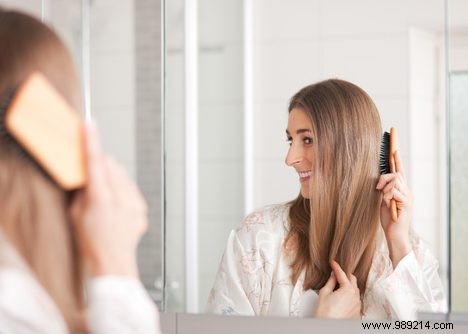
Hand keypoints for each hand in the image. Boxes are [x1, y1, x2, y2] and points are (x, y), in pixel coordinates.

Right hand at [70, 122, 147, 277]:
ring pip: (123, 177)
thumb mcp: (76, 215)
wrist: (114, 262)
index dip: (92, 141)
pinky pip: (131, 190)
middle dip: (102, 166)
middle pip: (112, 165)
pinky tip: (117, 209)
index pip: (95, 162)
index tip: (90, 125)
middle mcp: (121, 196)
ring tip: (107, 200)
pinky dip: (123, 193)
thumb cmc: (92, 241)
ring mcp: (134, 202)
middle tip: (94, 179)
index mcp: (101, 196)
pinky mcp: (142, 207)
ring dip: (114, 180)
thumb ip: (82, 191)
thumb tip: (87, 176)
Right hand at [314, 261, 360, 318]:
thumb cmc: (325, 313)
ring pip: (355, 290)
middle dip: (345, 275)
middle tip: (336, 273)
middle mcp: (355, 296)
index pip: (342, 274)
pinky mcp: (357, 312)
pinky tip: (342, 297)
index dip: (336, 267)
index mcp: (348, 289)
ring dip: (348, 285)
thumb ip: (331, 281)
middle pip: (352, 280)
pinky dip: (350, 295)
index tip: (333, 263)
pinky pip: (355, 300)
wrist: (328, 326)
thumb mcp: (325, 293)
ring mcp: (357, 304)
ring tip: (338, 285)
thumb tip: (333, 275)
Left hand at [376, 150, 412, 267]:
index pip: (400, 170)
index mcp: (402, 189)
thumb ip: (383, 189)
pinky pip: (394, 191)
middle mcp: (407, 190)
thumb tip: (380, 180)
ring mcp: (408, 196)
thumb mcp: (383, 200)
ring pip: (395, 180)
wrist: (395, 234)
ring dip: (385, 188)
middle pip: (397, 173)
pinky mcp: (406, 202)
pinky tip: (387, 203)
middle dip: (384, 177)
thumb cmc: (389, 218)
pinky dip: (387, 195)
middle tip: (378, 189)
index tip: (394, 147)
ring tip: (383, 200)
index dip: (397, 159)